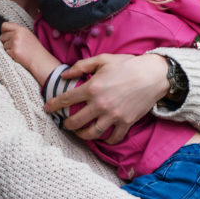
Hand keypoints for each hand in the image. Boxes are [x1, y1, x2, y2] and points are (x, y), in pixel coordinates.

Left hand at [0, 22, 59, 83]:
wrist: (39, 59)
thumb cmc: (34, 49)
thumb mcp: (28, 35)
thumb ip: (17, 32)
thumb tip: (5, 32)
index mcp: (21, 29)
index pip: (5, 25)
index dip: (4, 31)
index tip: (6, 35)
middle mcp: (17, 34)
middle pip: (2, 36)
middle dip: (5, 42)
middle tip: (14, 46)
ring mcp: (15, 42)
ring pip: (3, 45)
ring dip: (8, 49)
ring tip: (18, 50)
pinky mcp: (13, 51)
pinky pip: (6, 52)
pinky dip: (10, 54)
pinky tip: (18, 55)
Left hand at [43, 53, 169, 143]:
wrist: (153, 74)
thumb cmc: (127, 65)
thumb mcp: (102, 59)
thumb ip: (81, 66)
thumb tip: (64, 74)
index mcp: (92, 88)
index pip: (65, 100)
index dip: (53, 105)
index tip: (46, 108)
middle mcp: (100, 104)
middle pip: (76, 121)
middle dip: (67, 125)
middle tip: (65, 124)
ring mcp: (113, 115)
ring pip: (92, 133)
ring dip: (83, 135)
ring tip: (80, 133)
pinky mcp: (126, 122)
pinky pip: (113, 137)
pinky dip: (107, 139)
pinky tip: (102, 136)